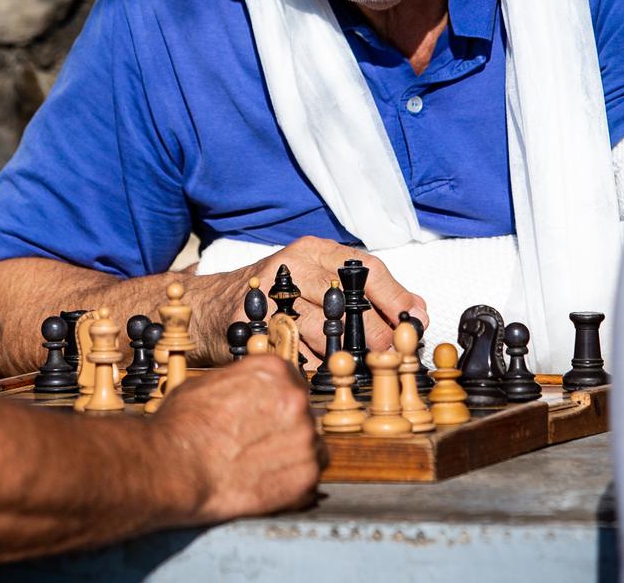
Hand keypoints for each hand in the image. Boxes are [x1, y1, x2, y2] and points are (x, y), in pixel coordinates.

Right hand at [154, 356, 323, 521]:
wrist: (174, 468)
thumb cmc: (181, 427)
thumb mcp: (206, 383)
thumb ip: (239, 384)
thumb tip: (245, 392)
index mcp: (273, 370)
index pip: (291, 381)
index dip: (276, 401)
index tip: (266, 415)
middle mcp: (295, 399)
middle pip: (303, 413)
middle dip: (284, 428)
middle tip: (257, 444)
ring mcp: (305, 439)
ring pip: (310, 446)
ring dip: (291, 456)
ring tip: (258, 466)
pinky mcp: (306, 476)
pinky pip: (310, 478)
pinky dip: (292, 483)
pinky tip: (265, 483)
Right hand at [199, 237, 426, 361]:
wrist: (208, 307)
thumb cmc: (273, 297)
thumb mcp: (315, 281)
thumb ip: (364, 292)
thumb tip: (415, 310)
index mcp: (312, 252)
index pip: (366, 269)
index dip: (396, 297)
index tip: (415, 321)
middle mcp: (291, 266)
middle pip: (348, 300)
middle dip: (376, 334)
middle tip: (392, 356)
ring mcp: (269, 292)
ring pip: (322, 328)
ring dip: (346, 354)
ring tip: (360, 368)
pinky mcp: (250, 320)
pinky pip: (292, 349)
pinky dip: (312, 365)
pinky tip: (321, 372)